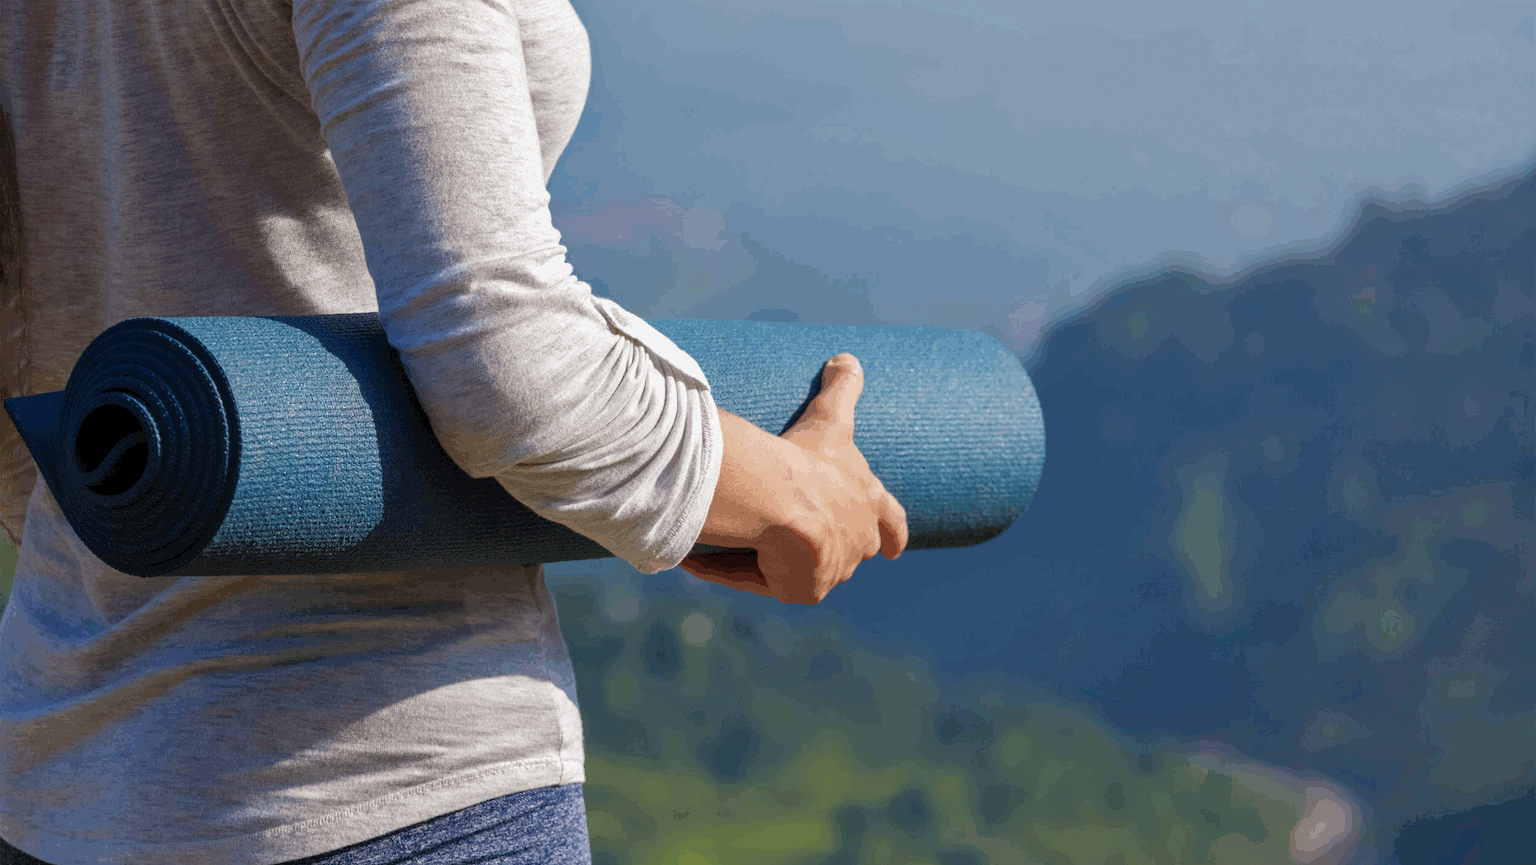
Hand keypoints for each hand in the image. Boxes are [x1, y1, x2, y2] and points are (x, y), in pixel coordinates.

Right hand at [678, 353, 907, 603]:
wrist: (788, 501)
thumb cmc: (811, 457)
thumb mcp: (831, 419)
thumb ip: (842, 388)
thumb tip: (847, 355)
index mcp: (869, 504)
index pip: (891, 521)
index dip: (894, 532)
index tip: (897, 549)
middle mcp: (857, 542)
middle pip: (849, 552)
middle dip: (829, 547)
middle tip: (803, 543)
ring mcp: (832, 570)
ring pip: (799, 566)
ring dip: (773, 556)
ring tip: (737, 539)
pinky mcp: (802, 590)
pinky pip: (760, 580)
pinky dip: (730, 568)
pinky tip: (698, 560)